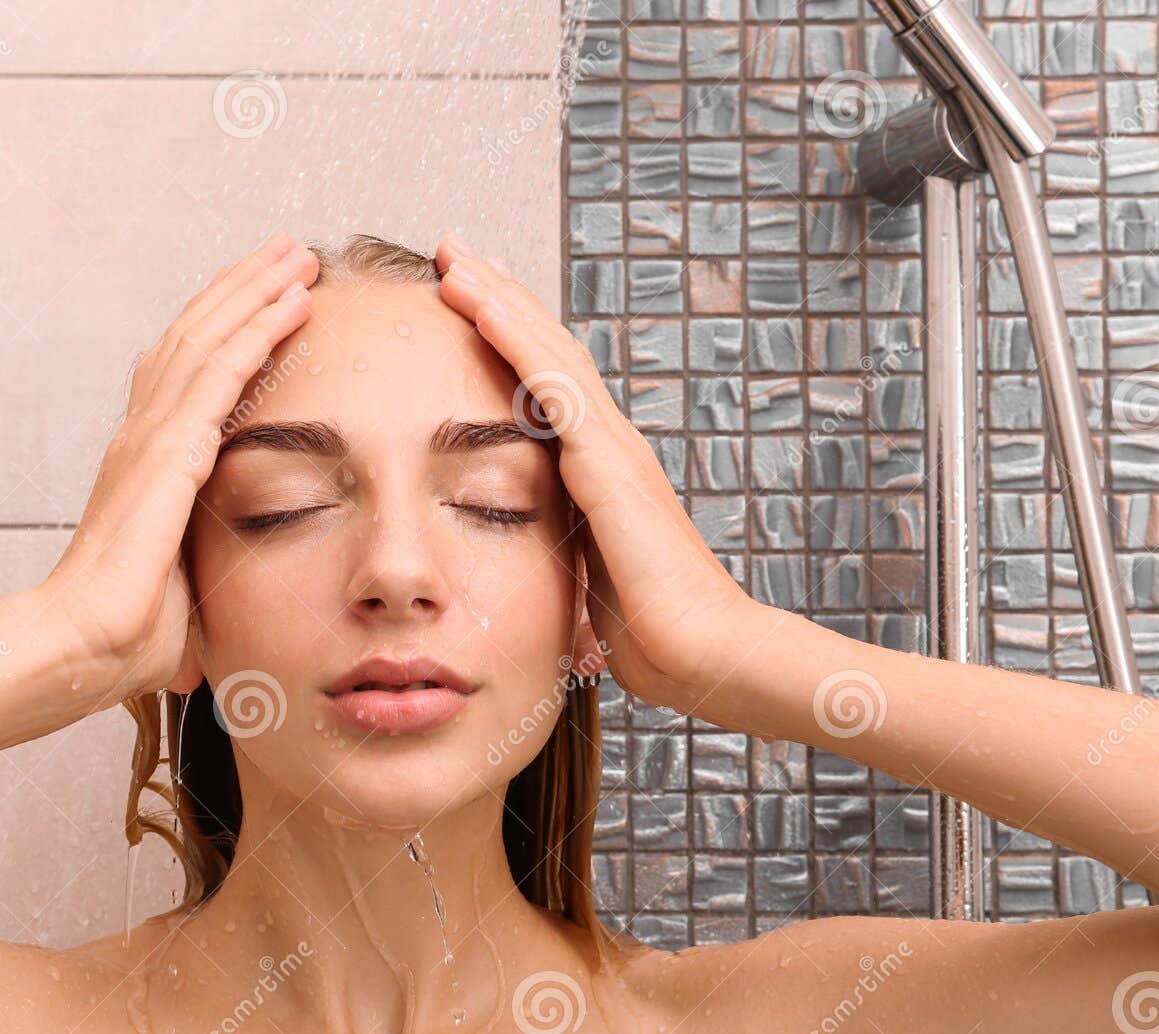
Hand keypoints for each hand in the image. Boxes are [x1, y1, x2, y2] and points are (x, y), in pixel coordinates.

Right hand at [36, 231, 318, 705]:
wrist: (82, 649)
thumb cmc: (123, 635)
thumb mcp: (179, 592)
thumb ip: (201, 581)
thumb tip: (217, 621)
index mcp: (145, 463)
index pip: (187, 372)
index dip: (225, 326)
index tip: (265, 295)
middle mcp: (143, 436)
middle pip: (196, 336)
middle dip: (242, 288)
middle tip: (287, 251)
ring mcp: (151, 438)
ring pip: (210, 338)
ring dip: (256, 290)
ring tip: (298, 254)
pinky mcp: (168, 452)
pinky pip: (222, 372)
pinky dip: (259, 329)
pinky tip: (292, 300)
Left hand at [434, 235, 755, 711]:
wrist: (704, 655)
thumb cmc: (651, 632)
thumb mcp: (587, 581)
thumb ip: (562, 554)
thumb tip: (527, 564)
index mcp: (601, 470)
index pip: (549, 385)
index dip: (510, 339)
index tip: (470, 300)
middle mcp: (608, 445)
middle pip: (546, 351)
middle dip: (500, 298)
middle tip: (455, 253)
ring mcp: (612, 449)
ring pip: (547, 352)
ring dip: (499, 300)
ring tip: (456, 258)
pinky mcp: (607, 466)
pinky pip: (552, 388)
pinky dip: (514, 339)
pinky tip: (481, 304)